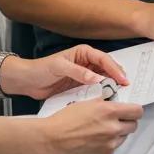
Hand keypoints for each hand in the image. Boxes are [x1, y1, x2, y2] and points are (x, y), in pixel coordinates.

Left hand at [4, 45, 128, 100]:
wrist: (27, 81)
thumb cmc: (41, 69)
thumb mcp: (60, 67)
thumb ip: (79, 72)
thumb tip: (97, 79)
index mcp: (84, 53)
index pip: (104, 59)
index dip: (114, 69)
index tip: (122, 79)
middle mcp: (86, 63)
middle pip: (107, 69)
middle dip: (117, 77)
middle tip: (126, 87)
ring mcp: (84, 75)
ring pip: (103, 80)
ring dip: (111, 86)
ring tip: (120, 95)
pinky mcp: (80, 86)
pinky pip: (95, 90)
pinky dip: (101, 94)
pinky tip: (106, 100)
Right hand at [40, 99, 143, 153]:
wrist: (50, 140)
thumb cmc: (65, 119)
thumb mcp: (86, 103)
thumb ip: (104, 102)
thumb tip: (116, 102)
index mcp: (109, 111)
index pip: (137, 111)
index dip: (134, 111)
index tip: (130, 111)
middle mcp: (113, 129)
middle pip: (133, 125)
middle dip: (126, 122)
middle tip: (115, 121)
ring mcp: (110, 145)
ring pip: (123, 138)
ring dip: (116, 134)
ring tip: (100, 132)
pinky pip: (113, 149)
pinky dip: (107, 146)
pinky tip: (93, 142)